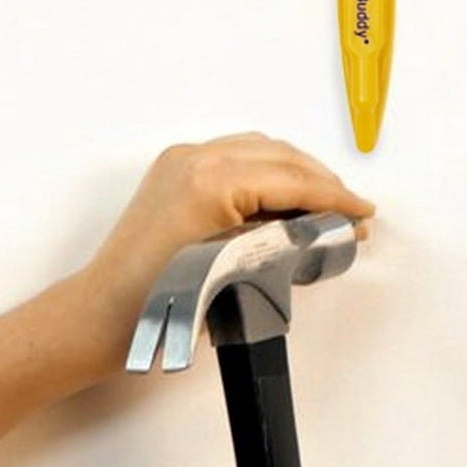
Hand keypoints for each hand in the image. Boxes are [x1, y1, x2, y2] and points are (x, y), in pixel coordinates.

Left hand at [75, 133, 377, 383]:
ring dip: (295, 175)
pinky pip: (234, 159)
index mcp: (209, 180)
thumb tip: (328, 229)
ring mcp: (180, 162)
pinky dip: (266, 174)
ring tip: (323, 210)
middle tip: (351, 215)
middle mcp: (194, 160)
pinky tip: (285, 204)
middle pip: (280, 157)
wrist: (103, 314)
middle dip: (321, 184)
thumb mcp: (237, 271)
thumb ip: (289, 242)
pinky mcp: (173, 173)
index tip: (363, 213)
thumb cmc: (157, 304)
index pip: (291, 180)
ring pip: (259, 151)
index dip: (334, 198)